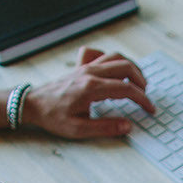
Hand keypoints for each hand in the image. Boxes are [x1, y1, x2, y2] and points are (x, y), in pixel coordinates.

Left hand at [22, 46, 154, 138]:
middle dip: (141, 80)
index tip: (150, 109)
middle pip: (125, 66)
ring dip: (130, 67)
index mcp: (92, 88)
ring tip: (136, 81)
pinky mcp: (80, 67)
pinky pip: (97, 54)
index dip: (142, 99)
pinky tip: (111, 70)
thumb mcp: (79, 129)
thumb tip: (127, 126)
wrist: (32, 104)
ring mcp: (85, 67)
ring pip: (114, 57)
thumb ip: (106, 128)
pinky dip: (108, 58)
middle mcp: (90, 73)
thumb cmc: (52, 116)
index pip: (126, 88)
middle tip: (145, 95)